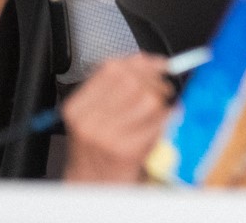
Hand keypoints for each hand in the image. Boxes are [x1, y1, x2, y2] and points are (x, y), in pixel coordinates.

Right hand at [62, 54, 170, 182]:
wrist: (92, 184)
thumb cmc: (99, 146)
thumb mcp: (96, 112)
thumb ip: (117, 84)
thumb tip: (149, 60)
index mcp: (77, 107)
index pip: (112, 69)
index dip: (142, 62)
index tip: (159, 64)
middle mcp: (87, 121)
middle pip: (132, 81)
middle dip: (155, 81)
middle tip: (162, 89)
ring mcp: (106, 137)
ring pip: (147, 99)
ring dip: (162, 101)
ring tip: (160, 109)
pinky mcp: (126, 151)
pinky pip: (157, 123)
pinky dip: (168, 118)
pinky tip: (163, 122)